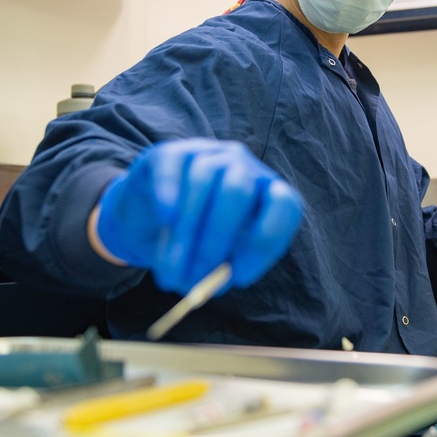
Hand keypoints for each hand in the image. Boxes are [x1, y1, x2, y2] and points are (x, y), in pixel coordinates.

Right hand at [96, 139, 303, 294]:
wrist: (152, 216)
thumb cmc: (197, 240)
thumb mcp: (217, 258)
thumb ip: (222, 270)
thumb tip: (217, 284)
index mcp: (266, 192)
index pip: (284, 204)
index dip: (266, 240)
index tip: (239, 276)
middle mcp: (243, 167)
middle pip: (238, 191)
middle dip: (216, 241)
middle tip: (195, 280)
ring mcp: (208, 154)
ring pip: (201, 183)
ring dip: (185, 234)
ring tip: (170, 274)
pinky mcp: (170, 153)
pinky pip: (173, 168)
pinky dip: (169, 193)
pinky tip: (167, 219)